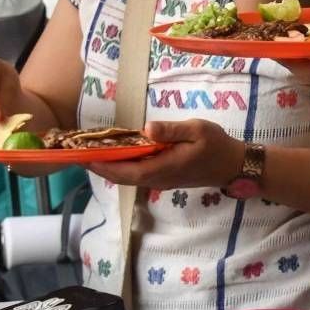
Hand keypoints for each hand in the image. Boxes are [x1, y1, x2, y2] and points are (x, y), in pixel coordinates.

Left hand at [80, 119, 245, 190]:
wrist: (233, 166)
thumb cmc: (216, 145)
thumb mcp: (197, 130)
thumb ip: (172, 130)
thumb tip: (147, 128)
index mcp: (163, 168)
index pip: (125, 171)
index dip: (103, 166)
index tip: (83, 157)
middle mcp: (157, 179)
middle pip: (121, 177)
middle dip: (99, 167)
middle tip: (76, 154)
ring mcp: (160, 180)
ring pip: (127, 177)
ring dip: (108, 168)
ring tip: (90, 153)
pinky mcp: (163, 177)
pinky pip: (135, 175)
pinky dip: (121, 167)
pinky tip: (114, 155)